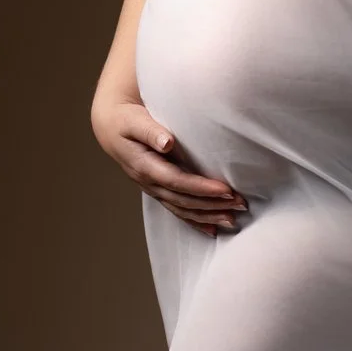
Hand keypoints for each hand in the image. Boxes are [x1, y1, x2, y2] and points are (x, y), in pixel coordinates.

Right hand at [90, 96, 248, 234]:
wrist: (111, 128)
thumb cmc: (126, 120)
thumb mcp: (134, 121)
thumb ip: (151, 131)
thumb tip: (167, 142)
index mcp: (144, 166)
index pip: (177, 181)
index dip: (202, 188)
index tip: (226, 190)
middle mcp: (150, 183)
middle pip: (184, 200)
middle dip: (212, 205)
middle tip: (240, 204)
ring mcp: (154, 190)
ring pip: (182, 209)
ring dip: (208, 216)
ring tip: (232, 220)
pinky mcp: (159, 191)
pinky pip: (178, 211)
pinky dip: (196, 221)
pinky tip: (212, 229)